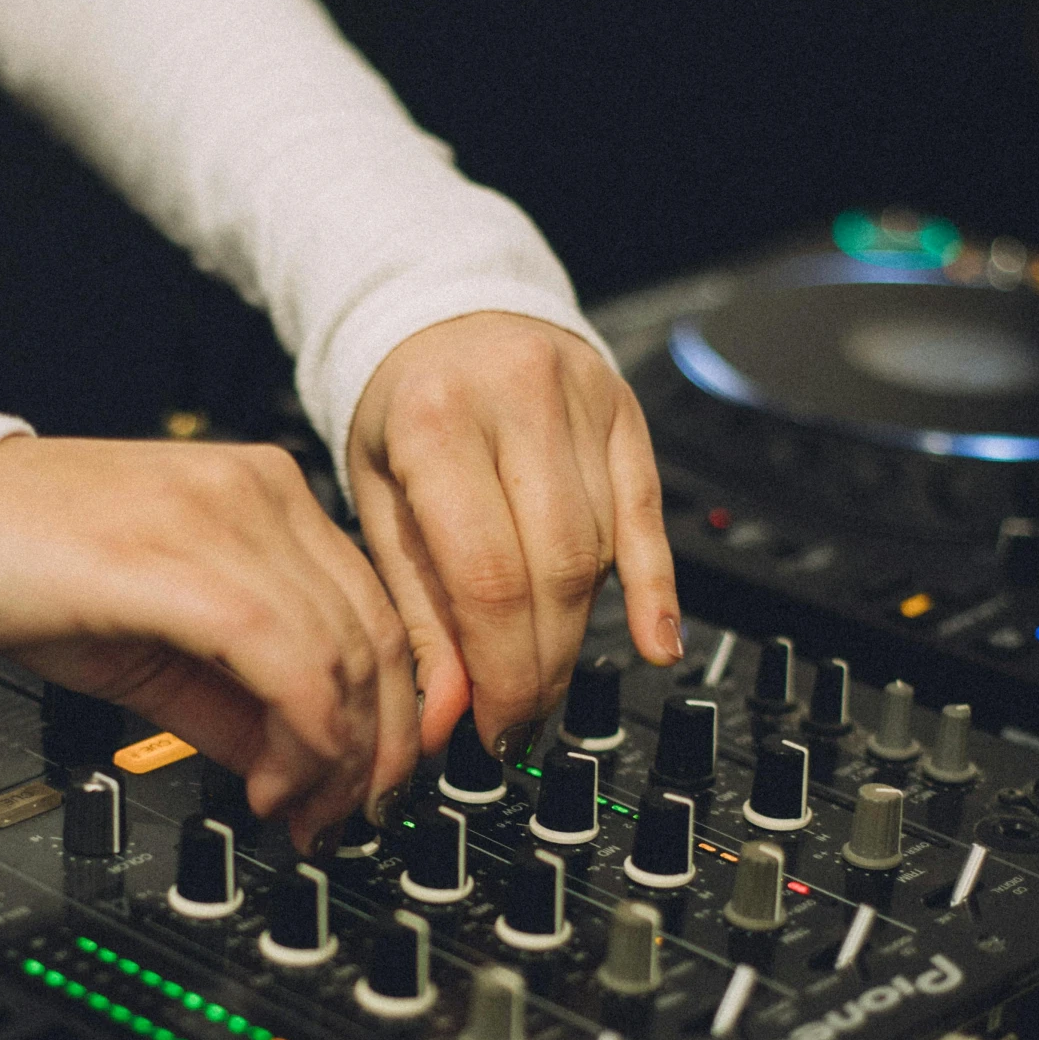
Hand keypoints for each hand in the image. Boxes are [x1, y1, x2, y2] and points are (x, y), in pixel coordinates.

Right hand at [0, 434, 416, 850]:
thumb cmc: (24, 570)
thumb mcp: (158, 644)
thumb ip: (240, 700)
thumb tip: (305, 772)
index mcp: (270, 495)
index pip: (378, 611)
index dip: (390, 717)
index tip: (366, 787)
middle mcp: (263, 492)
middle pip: (378, 636)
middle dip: (377, 752)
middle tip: (343, 818)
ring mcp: (226, 516)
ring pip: (345, 654)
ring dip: (339, 759)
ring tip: (299, 810)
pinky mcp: (180, 561)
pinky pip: (288, 661)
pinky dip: (300, 740)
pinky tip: (269, 785)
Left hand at [347, 313, 680, 757]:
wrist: (445, 312)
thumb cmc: (405, 410)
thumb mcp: (381, 502)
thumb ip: (418, 613)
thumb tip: (448, 716)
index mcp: (434, 422)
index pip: (486, 577)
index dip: (499, 670)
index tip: (492, 728)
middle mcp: (516, 401)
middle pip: (553, 570)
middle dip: (540, 666)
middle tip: (520, 721)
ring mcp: (582, 400)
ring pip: (599, 550)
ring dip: (578, 635)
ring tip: (546, 684)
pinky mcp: (626, 410)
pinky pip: (649, 514)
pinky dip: (656, 587)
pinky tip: (658, 642)